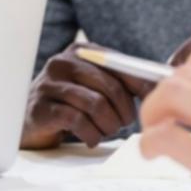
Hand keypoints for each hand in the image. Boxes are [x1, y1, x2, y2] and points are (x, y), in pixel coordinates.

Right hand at [22, 43, 155, 148]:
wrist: (32, 122)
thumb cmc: (71, 104)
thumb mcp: (95, 86)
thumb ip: (121, 82)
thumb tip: (158, 86)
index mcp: (81, 51)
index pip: (118, 64)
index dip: (140, 84)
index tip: (153, 101)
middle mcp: (62, 62)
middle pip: (109, 86)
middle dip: (124, 111)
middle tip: (125, 124)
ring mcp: (48, 84)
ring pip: (95, 105)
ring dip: (108, 125)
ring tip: (107, 131)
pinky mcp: (40, 108)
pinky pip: (77, 121)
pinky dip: (91, 134)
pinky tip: (91, 138)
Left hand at [141, 37, 190, 190]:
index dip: (190, 64)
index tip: (184, 85)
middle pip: (186, 72)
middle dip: (165, 94)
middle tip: (163, 116)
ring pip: (171, 94)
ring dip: (153, 113)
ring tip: (155, 132)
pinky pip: (167, 136)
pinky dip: (150, 142)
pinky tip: (155, 153)